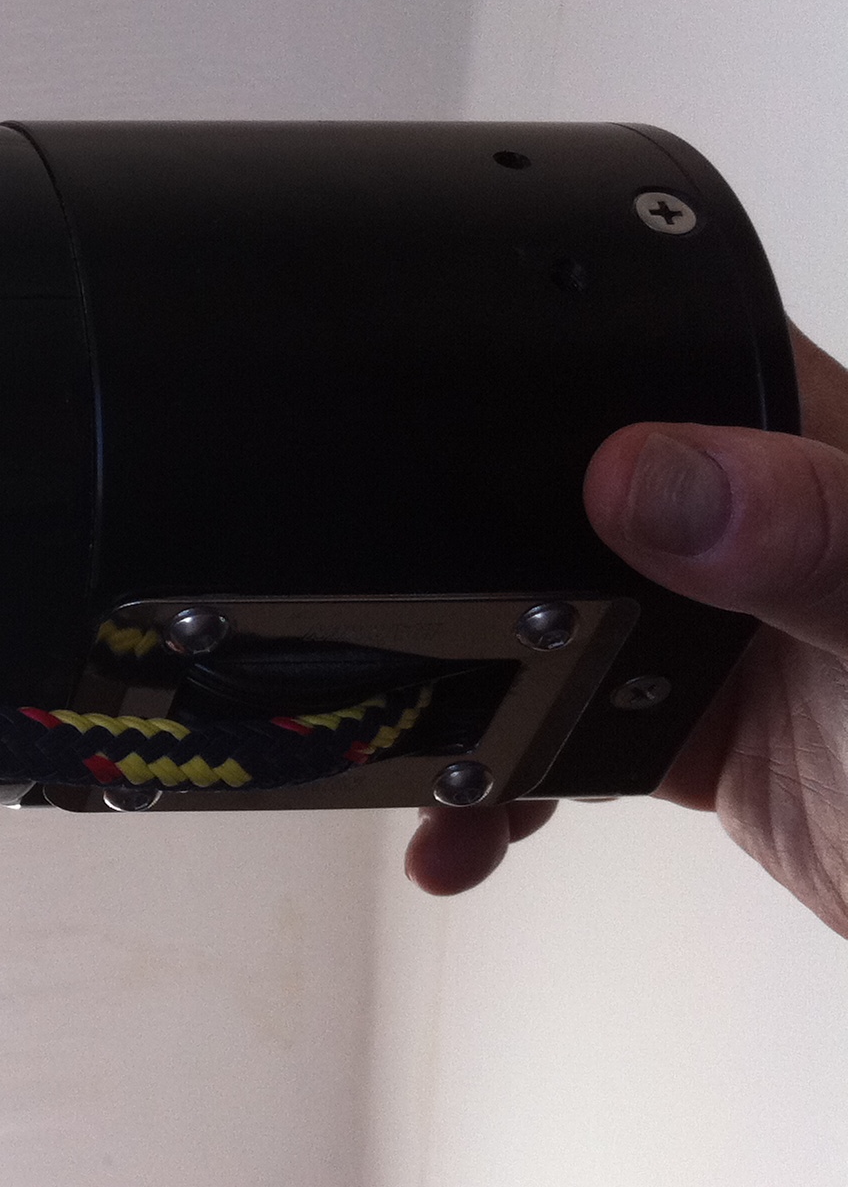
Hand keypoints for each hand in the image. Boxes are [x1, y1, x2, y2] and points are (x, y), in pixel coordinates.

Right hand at [407, 326, 847, 936]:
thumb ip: (807, 536)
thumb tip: (644, 472)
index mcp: (808, 443)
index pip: (643, 352)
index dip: (525, 361)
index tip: (412, 422)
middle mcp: (751, 520)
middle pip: (549, 497)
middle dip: (451, 558)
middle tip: (380, 616)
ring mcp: (716, 628)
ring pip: (536, 625)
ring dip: (458, 688)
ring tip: (405, 750)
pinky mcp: (696, 731)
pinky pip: (560, 739)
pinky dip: (499, 788)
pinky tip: (466, 834)